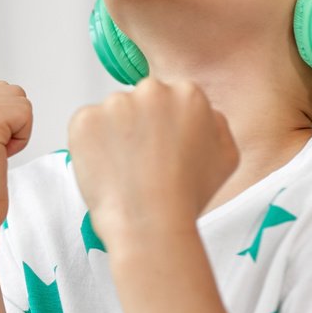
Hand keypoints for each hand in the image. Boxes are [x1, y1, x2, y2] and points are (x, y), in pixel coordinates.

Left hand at [67, 78, 237, 239]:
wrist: (149, 222)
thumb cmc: (187, 196)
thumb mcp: (226, 157)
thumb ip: (216, 124)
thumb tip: (203, 113)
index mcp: (188, 94)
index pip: (170, 98)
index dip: (165, 127)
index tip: (163, 149)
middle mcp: (152, 90)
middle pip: (140, 101)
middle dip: (139, 125)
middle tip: (142, 161)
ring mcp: (115, 103)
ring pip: (112, 113)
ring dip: (114, 134)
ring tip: (125, 170)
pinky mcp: (85, 119)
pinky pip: (86, 126)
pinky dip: (90, 145)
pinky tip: (106, 169)